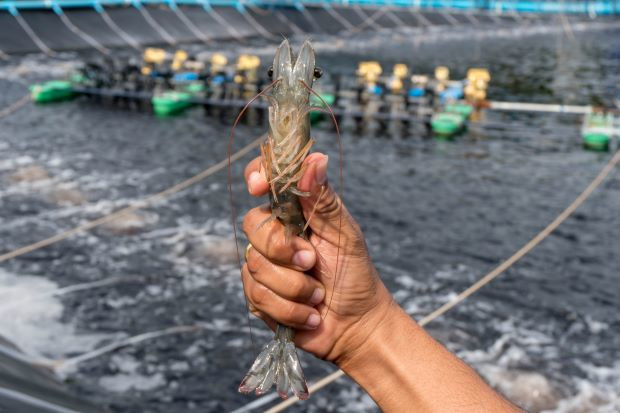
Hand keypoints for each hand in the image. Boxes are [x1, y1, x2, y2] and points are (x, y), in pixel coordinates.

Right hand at [241, 152, 393, 364]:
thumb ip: (324, 199)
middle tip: (312, 262)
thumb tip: (315, 158)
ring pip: (255, 264)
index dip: (256, 176)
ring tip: (318, 294)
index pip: (265, 180)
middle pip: (253, 225)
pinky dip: (289, 308)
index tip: (258, 185)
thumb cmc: (354, 274)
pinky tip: (308, 313)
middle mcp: (275, 233)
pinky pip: (257, 295)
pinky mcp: (258, 295)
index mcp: (295, 211)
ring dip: (293, 286)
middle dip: (284, 249)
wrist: (355, 325)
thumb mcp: (345, 234)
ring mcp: (264, 265)